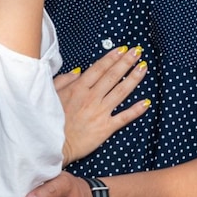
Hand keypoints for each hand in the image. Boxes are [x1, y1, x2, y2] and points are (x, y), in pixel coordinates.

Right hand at [56, 45, 149, 162]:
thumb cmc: (48, 122)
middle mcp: (91, 98)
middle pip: (112, 76)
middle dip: (126, 62)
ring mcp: (100, 112)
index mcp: (78, 89)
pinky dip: (136, 110)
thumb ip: (63, 81)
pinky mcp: (105, 128)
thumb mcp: (50, 95)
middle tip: (137, 52)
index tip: (122, 49)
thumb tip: (78, 71)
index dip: (112, 58)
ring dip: (134, 79)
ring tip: (143, 67)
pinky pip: (124, 117)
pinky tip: (147, 102)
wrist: (51, 146)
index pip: (99, 69)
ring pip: (121, 92)